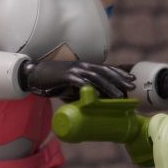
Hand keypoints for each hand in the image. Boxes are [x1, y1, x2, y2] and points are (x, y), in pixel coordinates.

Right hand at [20, 59, 135, 100]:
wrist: (35, 75)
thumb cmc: (55, 81)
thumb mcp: (73, 86)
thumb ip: (83, 90)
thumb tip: (94, 102)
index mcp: (86, 67)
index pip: (106, 68)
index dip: (119, 73)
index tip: (131, 79)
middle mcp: (82, 66)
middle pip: (105, 71)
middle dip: (120, 79)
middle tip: (132, 86)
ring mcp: (74, 70)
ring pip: (96, 77)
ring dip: (109, 86)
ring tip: (119, 95)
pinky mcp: (65, 76)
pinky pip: (80, 82)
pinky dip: (89, 87)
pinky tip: (97, 93)